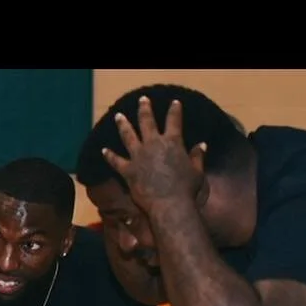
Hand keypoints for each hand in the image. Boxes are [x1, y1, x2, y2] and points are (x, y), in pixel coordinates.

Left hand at [101, 93, 206, 216]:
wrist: (170, 205)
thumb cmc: (187, 189)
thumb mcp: (197, 172)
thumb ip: (198, 156)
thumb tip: (202, 145)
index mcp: (172, 142)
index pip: (174, 120)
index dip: (175, 110)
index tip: (174, 102)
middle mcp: (153, 144)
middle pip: (147, 121)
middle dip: (144, 109)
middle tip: (142, 100)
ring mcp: (138, 156)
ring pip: (128, 136)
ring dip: (123, 125)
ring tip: (118, 116)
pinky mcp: (128, 171)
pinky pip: (116, 161)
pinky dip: (109, 155)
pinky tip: (103, 150)